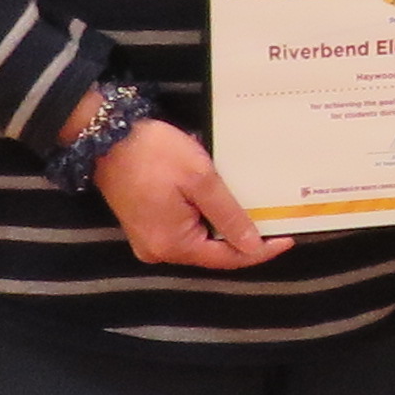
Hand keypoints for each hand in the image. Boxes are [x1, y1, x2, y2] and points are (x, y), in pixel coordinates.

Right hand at [94, 115, 287, 269]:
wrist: (106, 136)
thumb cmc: (154, 154)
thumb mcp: (201, 181)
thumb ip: (228, 216)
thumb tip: (253, 246)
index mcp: (172, 245)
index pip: (226, 259)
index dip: (259, 251)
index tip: (287, 239)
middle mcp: (159, 251)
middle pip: (212, 253)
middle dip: (244, 240)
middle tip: (276, 224)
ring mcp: (149, 239)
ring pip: (199, 241)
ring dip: (225, 229)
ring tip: (257, 214)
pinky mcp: (145, 225)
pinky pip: (185, 230)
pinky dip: (206, 221)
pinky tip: (224, 207)